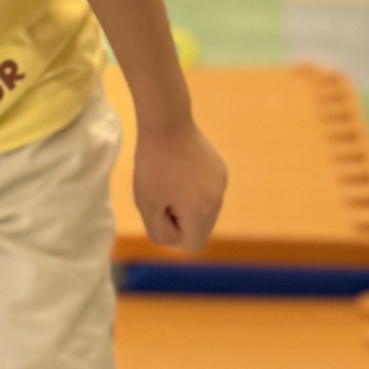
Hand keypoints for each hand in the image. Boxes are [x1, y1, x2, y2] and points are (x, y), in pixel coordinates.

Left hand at [133, 120, 227, 251]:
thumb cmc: (152, 166)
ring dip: (188, 203)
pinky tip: (181, 168)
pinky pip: (208, 191)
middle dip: (181, 218)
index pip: (192, 244)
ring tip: (172, 179)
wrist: (167, 124)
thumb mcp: (147, 205)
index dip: (173, 232)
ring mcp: (221, 184)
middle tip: (164, 193)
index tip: (162, 208)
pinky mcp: (220, 170)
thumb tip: (176, 239)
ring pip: (204, 210)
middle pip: (200, 228)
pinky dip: (195, 188)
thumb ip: (160, 231)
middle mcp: (217, 201)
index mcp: (201, 213)